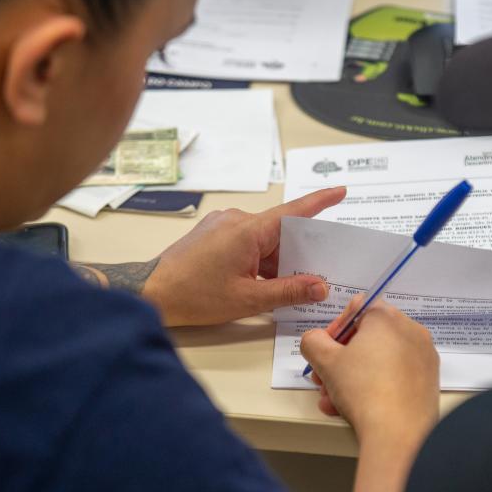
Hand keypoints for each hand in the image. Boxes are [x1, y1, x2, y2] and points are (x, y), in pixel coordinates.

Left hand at [142, 187, 345, 326]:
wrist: (151, 291)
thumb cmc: (194, 294)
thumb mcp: (248, 298)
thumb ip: (289, 291)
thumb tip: (320, 286)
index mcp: (248, 230)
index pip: (294, 211)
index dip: (320, 201)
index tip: (340, 192)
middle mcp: (237, 219)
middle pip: (281, 232)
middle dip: (296, 255)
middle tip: (305, 280)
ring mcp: (224, 224)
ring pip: (264, 240)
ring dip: (274, 262)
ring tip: (268, 290)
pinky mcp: (215, 233)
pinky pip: (248, 241)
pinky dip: (258, 260)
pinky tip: (256, 283)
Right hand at [301, 296, 439, 442]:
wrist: (400, 435)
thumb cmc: (363, 390)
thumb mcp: (326, 361)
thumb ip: (313, 341)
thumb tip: (316, 340)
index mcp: (387, 317)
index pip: (357, 309)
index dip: (335, 329)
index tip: (324, 351)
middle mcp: (411, 331)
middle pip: (368, 337)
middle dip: (340, 359)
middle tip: (324, 378)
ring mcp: (423, 356)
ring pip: (380, 360)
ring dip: (352, 377)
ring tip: (333, 401)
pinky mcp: (429, 380)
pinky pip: (396, 375)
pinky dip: (375, 386)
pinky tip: (353, 408)